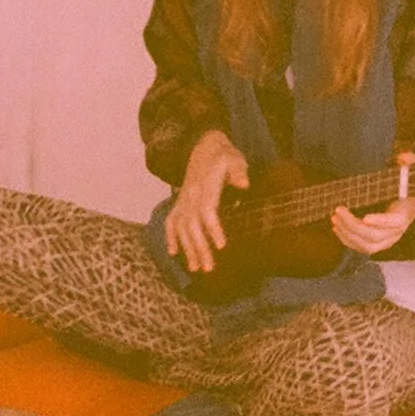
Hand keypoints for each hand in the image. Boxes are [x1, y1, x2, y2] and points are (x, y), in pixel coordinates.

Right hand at [167, 130, 249, 273]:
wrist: (202, 146)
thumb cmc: (223, 156)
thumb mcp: (234, 158)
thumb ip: (238, 170)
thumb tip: (244, 184)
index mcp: (205, 186)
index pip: (208, 210)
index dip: (213, 228)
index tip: (222, 246)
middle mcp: (190, 196)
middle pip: (192, 225)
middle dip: (199, 248)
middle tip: (209, 268)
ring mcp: (183, 201)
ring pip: (181, 228)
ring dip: (187, 249)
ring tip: (195, 269)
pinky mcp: (179, 203)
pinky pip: (170, 222)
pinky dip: (170, 237)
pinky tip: (173, 253)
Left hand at [330, 152, 414, 254]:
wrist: (405, 206)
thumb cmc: (402, 189)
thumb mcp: (406, 174)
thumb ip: (407, 163)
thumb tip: (406, 158)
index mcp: (404, 214)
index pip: (396, 222)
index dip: (381, 221)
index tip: (365, 217)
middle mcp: (396, 232)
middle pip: (375, 235)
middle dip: (353, 225)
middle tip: (338, 210)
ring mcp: (386, 240)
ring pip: (366, 245)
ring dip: (347, 234)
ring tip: (335, 219)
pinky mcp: (376, 244)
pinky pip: (361, 248)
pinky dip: (347, 240)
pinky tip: (337, 228)